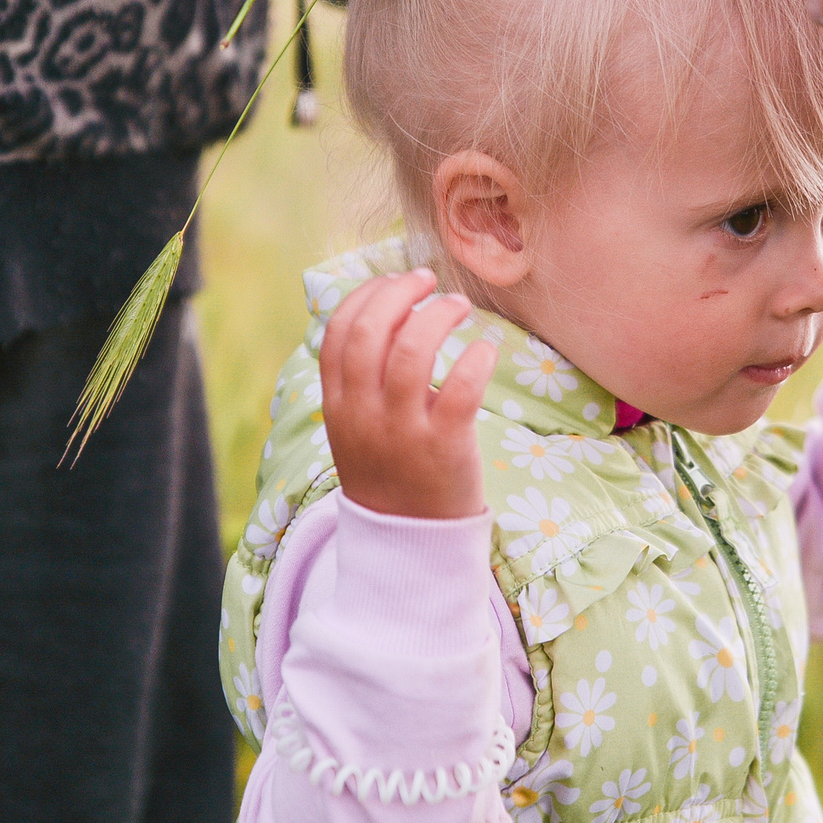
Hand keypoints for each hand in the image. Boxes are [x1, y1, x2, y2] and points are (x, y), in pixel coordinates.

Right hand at [319, 270, 498, 519]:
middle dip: (400, 294)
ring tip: (459, 305)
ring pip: (411, 353)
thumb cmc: (389, 469)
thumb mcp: (356, 426)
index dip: (366, 296)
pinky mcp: (444, 446)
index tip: (395, 282)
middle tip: (428, 281)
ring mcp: (402, 431)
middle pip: (370, 333)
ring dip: (437, 316)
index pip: (338, 333)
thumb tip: (388, 309)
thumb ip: (362, 377)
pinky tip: (485, 349)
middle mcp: (364, 414)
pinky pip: (460, 389)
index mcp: (338, 405)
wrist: (408, 540)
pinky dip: (475, 359)